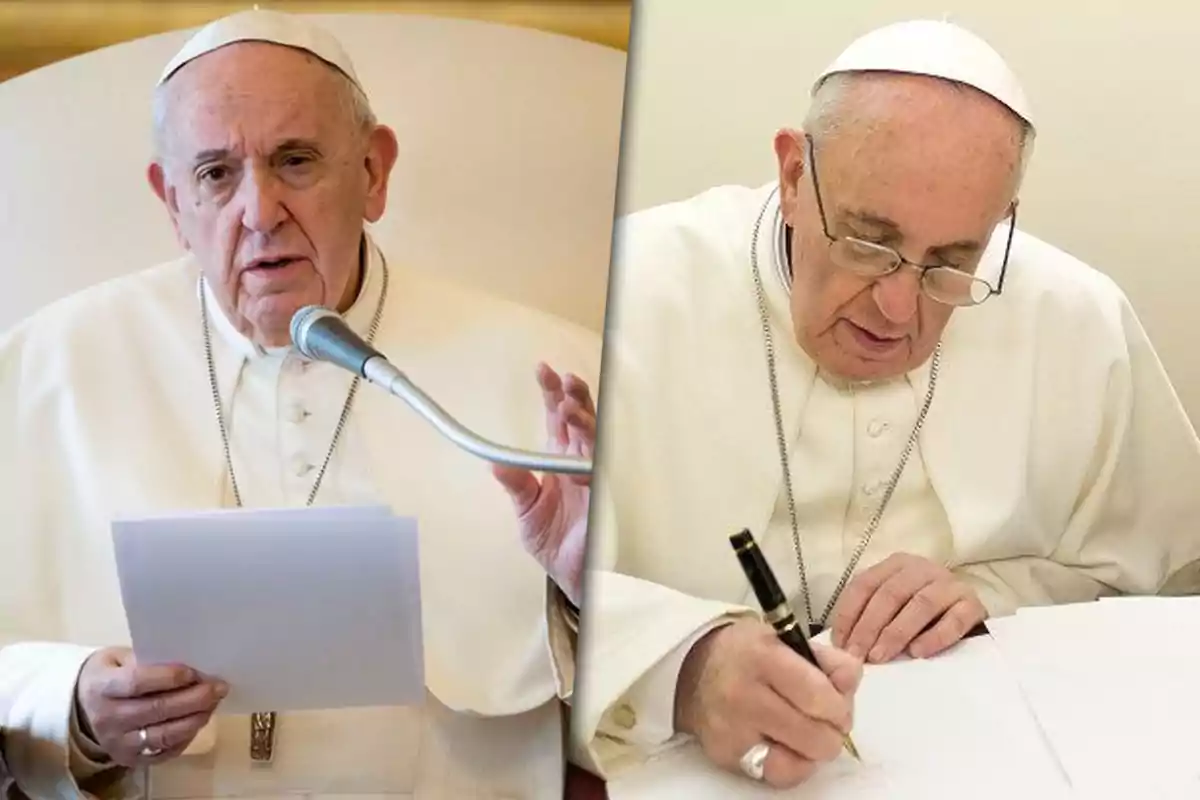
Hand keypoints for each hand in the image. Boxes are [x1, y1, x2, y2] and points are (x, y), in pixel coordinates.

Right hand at [75, 647, 227, 766]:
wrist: (83, 708)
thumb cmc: (110, 675)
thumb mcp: (119, 658)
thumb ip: (148, 660)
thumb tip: (190, 664)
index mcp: (102, 686)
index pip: (137, 683)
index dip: (169, 677)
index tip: (194, 672)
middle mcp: (107, 718)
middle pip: (157, 710)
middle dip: (194, 698)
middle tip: (219, 687)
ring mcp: (118, 743)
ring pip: (164, 734)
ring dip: (195, 718)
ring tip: (213, 703)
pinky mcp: (129, 759)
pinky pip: (164, 751)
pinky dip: (187, 736)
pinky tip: (200, 719)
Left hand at [493, 363, 594, 605]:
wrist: (573, 576)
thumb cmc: (555, 542)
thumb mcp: (526, 512)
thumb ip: (515, 486)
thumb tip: (494, 464)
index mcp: (559, 458)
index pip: (557, 418)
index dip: (552, 393)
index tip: (543, 371)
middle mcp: (579, 462)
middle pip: (582, 419)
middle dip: (575, 397)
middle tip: (566, 381)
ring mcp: (596, 477)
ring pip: (596, 440)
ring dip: (585, 423)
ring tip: (570, 408)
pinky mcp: (607, 499)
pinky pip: (603, 477)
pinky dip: (592, 468)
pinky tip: (580, 464)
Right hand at [674, 619, 861, 788]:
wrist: (691, 671)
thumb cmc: (746, 654)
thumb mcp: (786, 639)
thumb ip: (828, 660)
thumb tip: (850, 685)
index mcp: (762, 657)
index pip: (818, 695)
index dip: (840, 706)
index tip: (838, 705)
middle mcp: (743, 694)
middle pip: (814, 735)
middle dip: (832, 731)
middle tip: (826, 721)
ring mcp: (732, 730)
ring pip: (799, 761)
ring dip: (813, 751)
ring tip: (806, 734)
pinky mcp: (727, 755)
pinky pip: (777, 776)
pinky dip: (792, 766)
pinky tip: (788, 747)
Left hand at [830, 553, 986, 662]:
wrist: (967, 613)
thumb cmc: (920, 613)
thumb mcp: (892, 607)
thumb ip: (868, 616)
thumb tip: (842, 644)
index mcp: (895, 565)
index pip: (864, 585)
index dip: (848, 614)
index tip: (840, 644)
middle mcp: (921, 569)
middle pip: (890, 594)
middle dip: (869, 627)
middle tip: (858, 655)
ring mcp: (949, 584)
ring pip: (920, 604)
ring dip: (896, 632)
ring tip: (881, 657)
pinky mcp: (972, 604)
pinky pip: (954, 620)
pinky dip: (934, 637)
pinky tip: (918, 653)